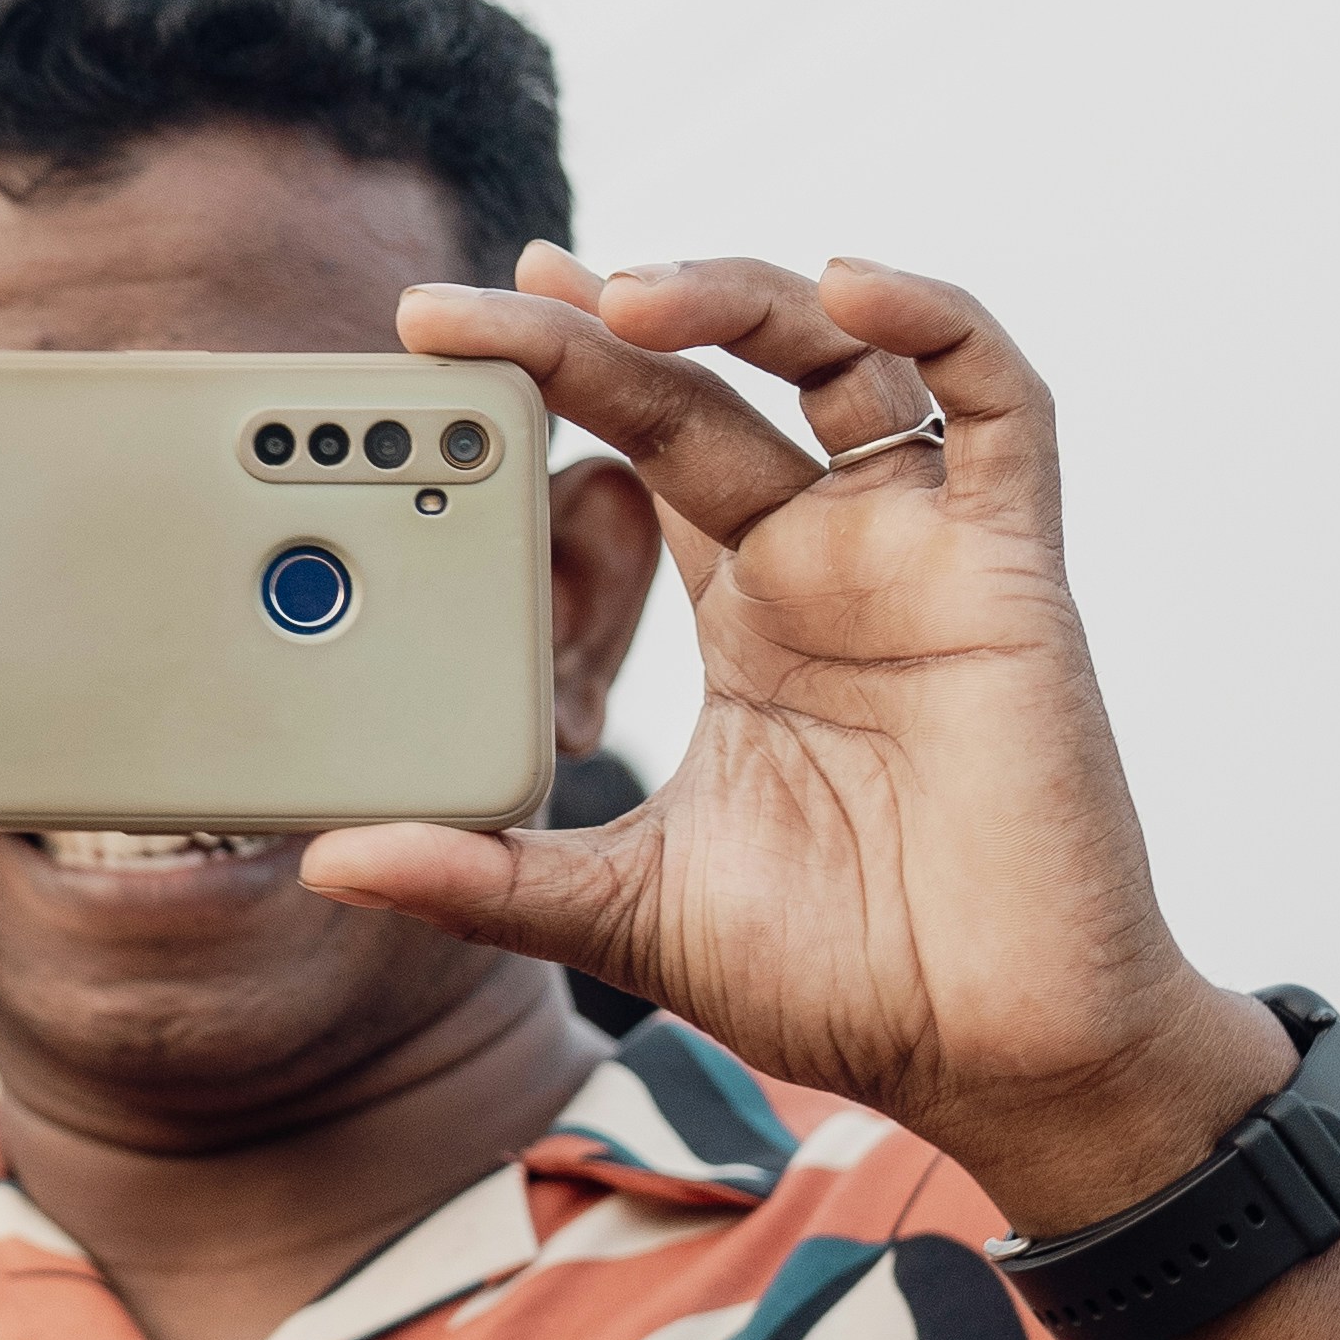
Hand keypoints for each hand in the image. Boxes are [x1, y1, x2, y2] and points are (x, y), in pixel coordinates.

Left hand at [299, 250, 1287, 1231]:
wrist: (991, 1056)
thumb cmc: (840, 977)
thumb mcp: (621, 910)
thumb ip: (486, 877)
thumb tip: (329, 861)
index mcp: (744, 612)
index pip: (637, 449)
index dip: (559, 373)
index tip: (448, 328)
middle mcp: (828, 559)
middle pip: (707, 386)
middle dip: (590, 328)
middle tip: (475, 300)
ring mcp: (920, 553)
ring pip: (843, 357)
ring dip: (736, 300)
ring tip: (620, 294)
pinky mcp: (1010, 571)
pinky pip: (1001, 405)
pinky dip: (939, 321)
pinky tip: (853, 283)